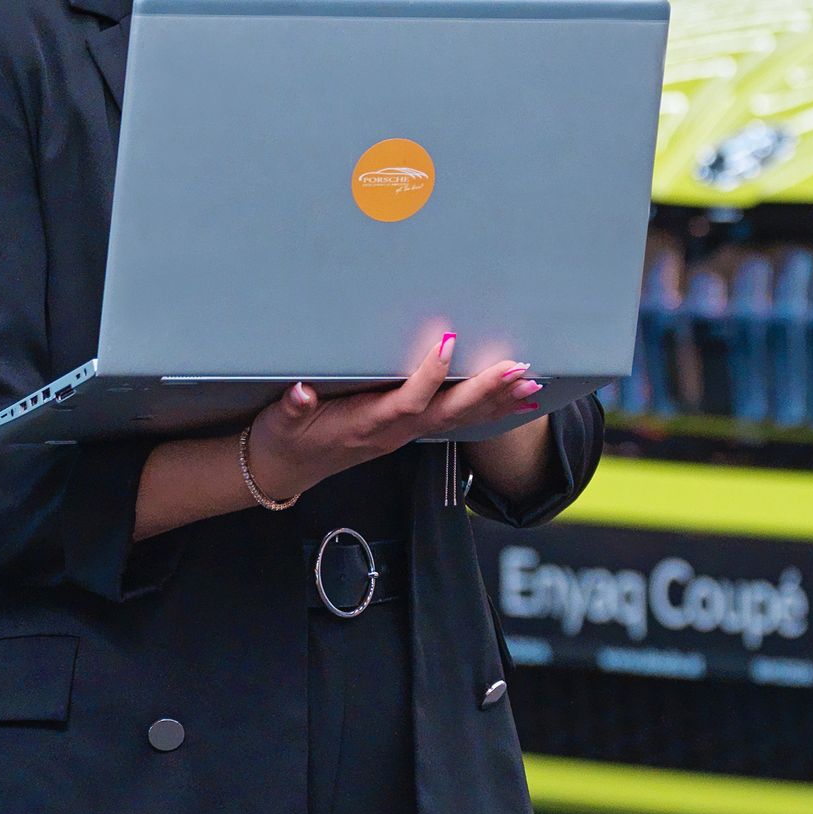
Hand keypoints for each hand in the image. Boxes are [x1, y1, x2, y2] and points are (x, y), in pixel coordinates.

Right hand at [239, 327, 543, 503]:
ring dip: (497, 401)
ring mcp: (405, 435)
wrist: (286, 471)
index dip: (429, 376)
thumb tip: (300, 393)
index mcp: (365, 425)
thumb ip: (293, 409)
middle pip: (448, 412)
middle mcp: (394, 432)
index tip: (448, 343)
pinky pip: (456, 422)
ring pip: (459, 419)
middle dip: (485, 390)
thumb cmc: (284, 440)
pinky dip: (489, 411)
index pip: (406, 401)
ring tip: (532, 383)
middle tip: (519, 369)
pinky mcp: (409, 432)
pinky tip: (516, 402)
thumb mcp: (280, 424)